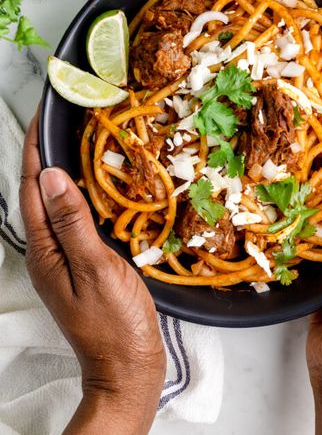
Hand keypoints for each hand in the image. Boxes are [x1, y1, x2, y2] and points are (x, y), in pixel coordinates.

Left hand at [20, 113, 165, 434]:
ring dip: (66, 171)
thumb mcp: (94, 268)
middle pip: (40, 193)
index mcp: (45, 250)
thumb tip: (52, 176)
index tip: (42, 116)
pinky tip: (102, 186)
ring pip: (59, 203)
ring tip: (81, 141)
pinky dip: (84, 194)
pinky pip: (77, 218)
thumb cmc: (114, 322)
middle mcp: (49, 251)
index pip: (32, 188)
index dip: (35, 150)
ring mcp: (65, 258)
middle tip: (63, 120)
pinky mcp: (83, 263)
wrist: (129, 366)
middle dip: (46, 154)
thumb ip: (72, 221)